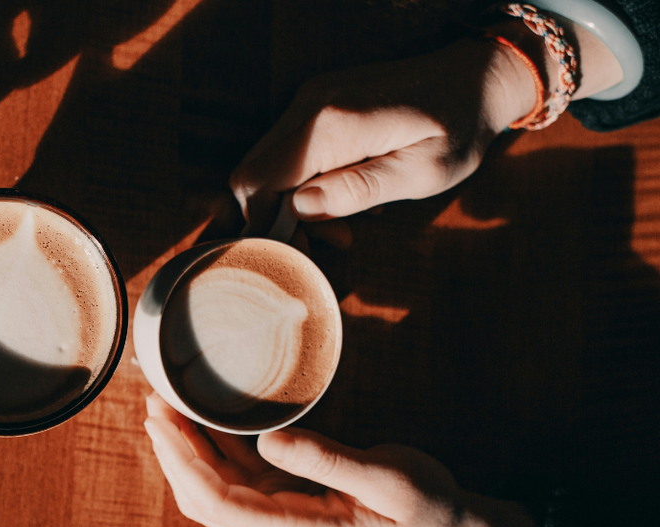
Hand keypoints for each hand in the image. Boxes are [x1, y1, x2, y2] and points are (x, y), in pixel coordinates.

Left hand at [143, 393, 540, 526]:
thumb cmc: (426, 507)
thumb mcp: (387, 479)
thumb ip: (328, 459)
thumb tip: (268, 439)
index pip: (217, 502)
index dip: (181, 462)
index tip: (160, 422)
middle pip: (204, 495)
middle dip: (174, 451)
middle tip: (154, 399)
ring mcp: (281, 516)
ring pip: (216, 484)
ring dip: (189, 447)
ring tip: (167, 401)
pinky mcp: (289, 498)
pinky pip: (240, 474)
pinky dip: (216, 446)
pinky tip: (203, 417)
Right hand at [230, 19, 622, 232]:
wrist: (474, 76)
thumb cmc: (458, 128)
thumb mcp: (423, 172)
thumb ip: (359, 189)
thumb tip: (300, 208)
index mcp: (332, 125)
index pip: (260, 181)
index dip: (268, 225)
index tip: (306, 250)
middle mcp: (309, 106)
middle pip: (252, 174)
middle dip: (279, 218)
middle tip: (333, 240)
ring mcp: (309, 100)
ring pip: (267, 165)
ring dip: (294, 204)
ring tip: (347, 225)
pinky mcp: (316, 104)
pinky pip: (288, 152)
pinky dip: (304, 183)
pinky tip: (346, 193)